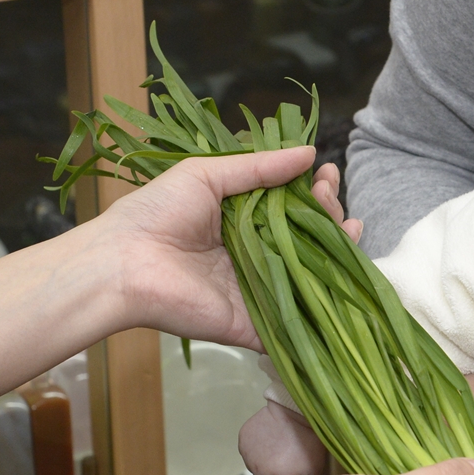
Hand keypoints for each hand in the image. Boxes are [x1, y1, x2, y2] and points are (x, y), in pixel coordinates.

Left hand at [100, 150, 359, 349]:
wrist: (125, 264)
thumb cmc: (156, 214)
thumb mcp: (205, 174)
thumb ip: (258, 167)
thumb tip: (307, 151)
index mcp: (245, 221)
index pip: (293, 207)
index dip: (315, 191)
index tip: (326, 173)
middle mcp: (258, 255)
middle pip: (310, 238)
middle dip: (329, 214)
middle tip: (328, 194)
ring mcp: (261, 289)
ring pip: (313, 274)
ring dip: (339, 250)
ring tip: (348, 224)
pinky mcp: (258, 323)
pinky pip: (300, 318)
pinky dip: (329, 304)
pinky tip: (346, 274)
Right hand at [240, 401, 328, 474]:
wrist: (295, 409)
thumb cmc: (308, 438)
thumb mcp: (316, 468)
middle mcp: (259, 471)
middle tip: (290, 461)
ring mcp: (248, 456)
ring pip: (256, 469)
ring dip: (265, 463)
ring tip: (281, 449)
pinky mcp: (243, 441)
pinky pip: (248, 453)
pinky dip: (257, 450)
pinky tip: (271, 440)